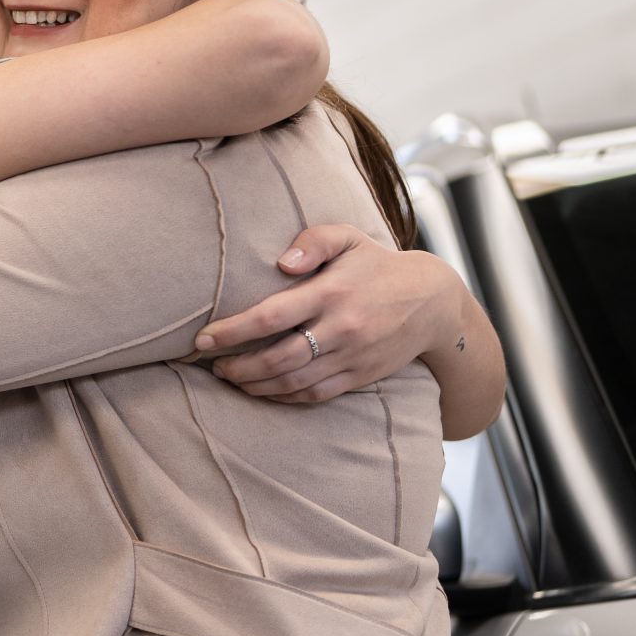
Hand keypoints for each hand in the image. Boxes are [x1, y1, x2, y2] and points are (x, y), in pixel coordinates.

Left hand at [195, 226, 453, 404]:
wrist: (433, 302)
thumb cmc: (377, 264)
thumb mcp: (348, 238)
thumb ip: (313, 240)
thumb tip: (281, 261)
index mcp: (331, 293)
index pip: (271, 316)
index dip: (232, 332)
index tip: (203, 339)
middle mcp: (340, 328)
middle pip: (277, 359)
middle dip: (237, 367)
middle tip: (211, 365)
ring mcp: (352, 356)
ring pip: (294, 383)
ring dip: (255, 386)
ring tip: (230, 379)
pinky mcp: (360, 376)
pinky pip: (315, 395)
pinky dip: (284, 398)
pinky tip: (263, 391)